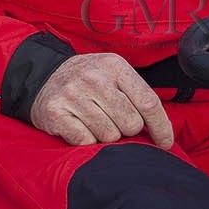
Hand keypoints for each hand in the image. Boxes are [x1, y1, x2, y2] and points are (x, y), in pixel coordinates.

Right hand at [29, 53, 174, 148]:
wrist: (43, 76)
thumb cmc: (88, 81)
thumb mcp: (113, 74)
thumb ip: (137, 96)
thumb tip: (163, 133)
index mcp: (114, 66)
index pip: (148, 101)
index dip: (161, 126)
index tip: (165, 142)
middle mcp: (93, 77)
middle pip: (131, 123)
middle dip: (125, 128)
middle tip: (111, 118)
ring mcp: (72, 95)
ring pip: (109, 136)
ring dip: (104, 135)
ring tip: (93, 120)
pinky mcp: (56, 113)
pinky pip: (86, 142)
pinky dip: (86, 140)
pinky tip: (79, 126)